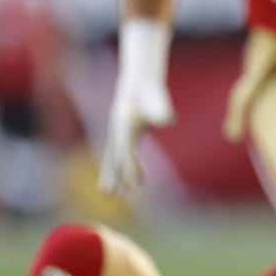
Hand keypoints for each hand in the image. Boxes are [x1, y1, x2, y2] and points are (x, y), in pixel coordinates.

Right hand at [98, 19, 173, 195]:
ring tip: (108, 193)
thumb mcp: (156, 98)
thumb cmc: (150, 90)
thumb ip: (160, 110)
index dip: (128, 167)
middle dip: (115, 175)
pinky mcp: (126, 135)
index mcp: (124, 123)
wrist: (140, 80)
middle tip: (114, 194)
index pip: (125, 150)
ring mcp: (119, 133)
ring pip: (113, 157)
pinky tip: (134, 180)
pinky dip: (123, 166)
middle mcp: (118, 130)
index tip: (134, 185)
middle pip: (114, 156)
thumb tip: (168, 121)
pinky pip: (121, 154)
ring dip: (112, 174)